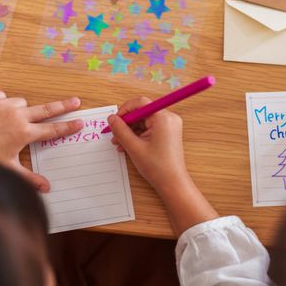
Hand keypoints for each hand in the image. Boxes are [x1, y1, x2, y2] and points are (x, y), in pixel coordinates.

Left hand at [0, 91, 82, 191]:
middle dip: (62, 106)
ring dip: (23, 110)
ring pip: (22, 103)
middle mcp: (16, 116)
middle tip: (75, 101)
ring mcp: (1, 105)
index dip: (68, 126)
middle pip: (45, 109)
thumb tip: (46, 188)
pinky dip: (4, 103)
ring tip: (15, 121)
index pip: (52, 129)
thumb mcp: (8, 169)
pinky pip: (2, 97)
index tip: (80, 122)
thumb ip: (29, 178)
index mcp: (24, 133)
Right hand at [108, 97, 217, 235]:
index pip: (140, 103)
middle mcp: (168, 118)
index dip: (125, 110)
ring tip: (120, 144)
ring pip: (144, 121)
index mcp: (163, 118)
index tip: (114, 121)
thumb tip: (112, 118)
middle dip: (127, 124)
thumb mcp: (134, 147)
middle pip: (142, 112)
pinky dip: (138, 135)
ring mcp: (170, 126)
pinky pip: (150, 128)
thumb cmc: (157, 167)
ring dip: (131, 131)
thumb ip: (121, 130)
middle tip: (114, 135)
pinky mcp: (168, 133)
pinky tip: (128, 146)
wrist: (173, 183)